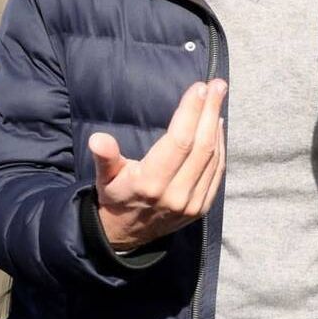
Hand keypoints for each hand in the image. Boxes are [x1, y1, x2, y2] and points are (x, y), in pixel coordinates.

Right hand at [90, 80, 226, 252]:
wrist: (126, 233)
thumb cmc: (116, 195)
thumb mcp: (105, 177)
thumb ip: (104, 157)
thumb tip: (98, 140)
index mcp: (150, 184)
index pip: (179, 141)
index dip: (191, 112)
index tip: (199, 88)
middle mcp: (175, 195)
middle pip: (201, 145)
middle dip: (210, 111)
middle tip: (217, 85)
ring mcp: (191, 203)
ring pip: (212, 158)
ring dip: (216, 126)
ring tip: (217, 100)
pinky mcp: (201, 208)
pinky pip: (216, 172)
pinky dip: (220, 147)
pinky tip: (217, 127)